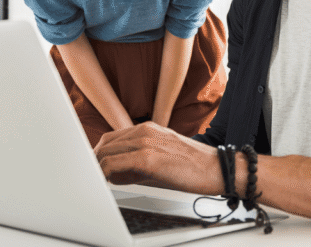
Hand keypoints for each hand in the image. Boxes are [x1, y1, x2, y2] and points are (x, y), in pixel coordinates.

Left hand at [94, 122, 220, 194]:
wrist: (217, 168)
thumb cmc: (194, 165)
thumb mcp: (162, 156)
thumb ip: (139, 160)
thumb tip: (116, 174)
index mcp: (147, 128)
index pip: (112, 138)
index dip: (100, 153)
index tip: (95, 167)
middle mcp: (144, 131)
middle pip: (106, 144)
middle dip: (95, 161)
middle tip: (92, 176)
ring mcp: (145, 142)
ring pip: (107, 152)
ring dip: (98, 168)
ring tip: (98, 181)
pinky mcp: (148, 158)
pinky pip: (115, 164)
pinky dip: (106, 173)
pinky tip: (107, 182)